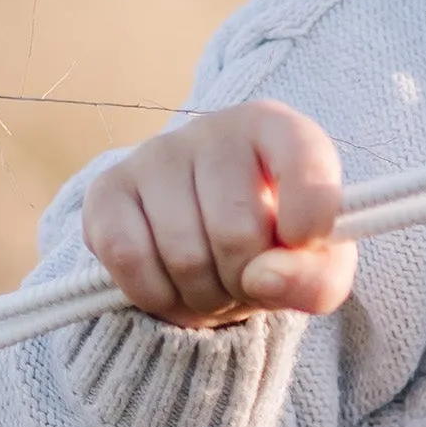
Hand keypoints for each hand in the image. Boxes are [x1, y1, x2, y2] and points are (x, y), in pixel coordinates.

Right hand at [81, 102, 356, 326]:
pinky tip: (173, 287)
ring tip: (214, 286)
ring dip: (203, 298)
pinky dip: (156, 296)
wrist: (208, 239)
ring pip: (183, 255)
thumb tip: (264, 279)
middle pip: (237, 233)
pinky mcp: (108, 188)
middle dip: (245, 283)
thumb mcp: (317, 263)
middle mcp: (215, 128)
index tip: (304, 244)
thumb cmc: (274, 242)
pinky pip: (128, 259)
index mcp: (279, 128)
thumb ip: (317, 278)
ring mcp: (157, 153)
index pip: (307, 163)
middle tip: (246, 283)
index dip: (312, 222)